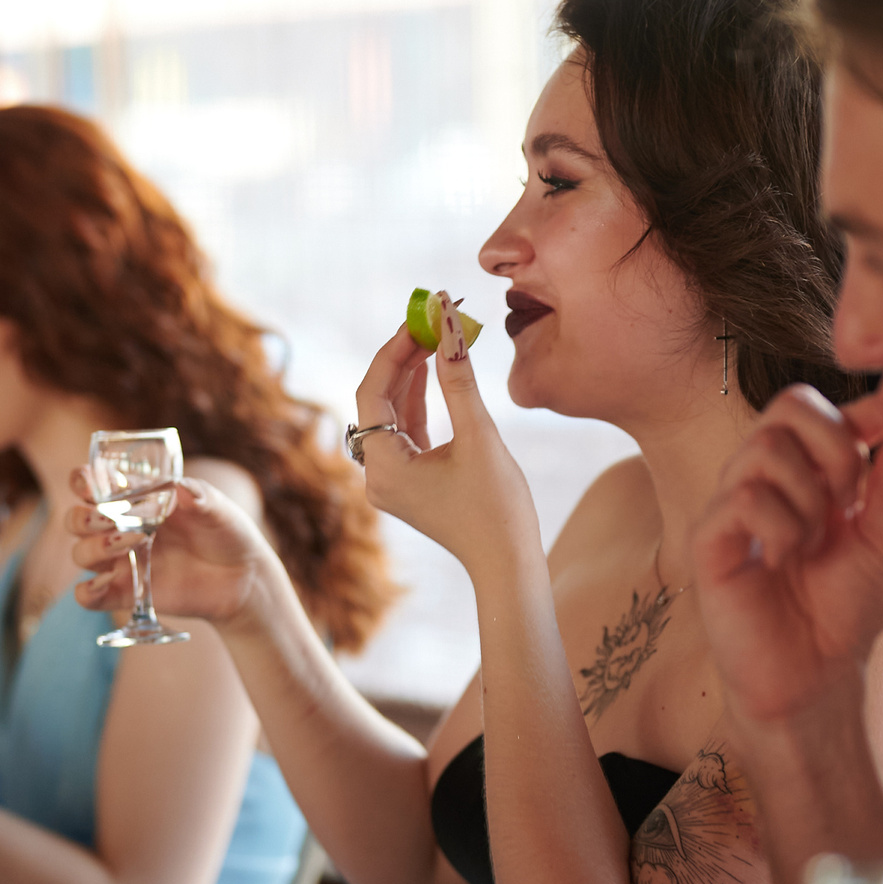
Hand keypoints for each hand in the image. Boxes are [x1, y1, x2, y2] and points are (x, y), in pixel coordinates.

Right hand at [69, 472, 275, 632]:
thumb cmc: (226, 532)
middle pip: (76, 521)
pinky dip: (87, 592)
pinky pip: (90, 597)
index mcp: (134, 499)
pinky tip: (104, 584)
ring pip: (81, 554)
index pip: (91, 485)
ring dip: (93, 548)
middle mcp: (120, 528)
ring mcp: (121, 562)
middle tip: (110, 518)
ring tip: (132, 542)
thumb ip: (200, 497)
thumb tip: (180, 488)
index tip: (90, 484)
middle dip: (83, 517)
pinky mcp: (126, 593)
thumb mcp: (218, 509)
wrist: (243, 577)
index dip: (82, 482)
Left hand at [349, 293, 539, 579]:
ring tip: (436, 335)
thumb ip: (460, 382)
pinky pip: (405, 430)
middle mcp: (377, 475)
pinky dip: (418, 399)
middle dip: (403, 357)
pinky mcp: (410, 480)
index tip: (420, 319)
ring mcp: (392, 479)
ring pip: (391, 413)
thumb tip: (449, 329)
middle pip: (377, 401)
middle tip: (429, 319)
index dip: (394, 351)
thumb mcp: (481, 438)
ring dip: (412, 375)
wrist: (509, 564)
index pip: (372, 393)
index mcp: (384, 469)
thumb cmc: (498, 509)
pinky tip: (432, 368)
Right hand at [691, 386, 882, 724]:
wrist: (813, 681)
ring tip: (811, 543)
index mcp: (805, 473)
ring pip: (764, 448)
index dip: (856, 418)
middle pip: (787, 405)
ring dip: (807, 496)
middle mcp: (764, 480)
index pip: (812, 405)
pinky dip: (778, 528)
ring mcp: (731, 506)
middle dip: (835, 448)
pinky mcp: (708, 541)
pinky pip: (742, 499)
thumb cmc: (843, 615)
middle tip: (848, 501)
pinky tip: (782, 562)